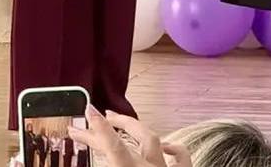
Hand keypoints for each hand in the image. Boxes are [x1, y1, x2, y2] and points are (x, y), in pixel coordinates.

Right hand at [67, 105, 191, 166]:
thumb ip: (105, 164)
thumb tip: (91, 159)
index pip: (113, 147)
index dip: (99, 127)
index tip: (88, 109)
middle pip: (130, 138)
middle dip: (110, 125)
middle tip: (89, 122)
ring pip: (154, 140)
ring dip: (134, 128)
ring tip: (119, 121)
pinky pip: (181, 158)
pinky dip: (173, 148)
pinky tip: (166, 145)